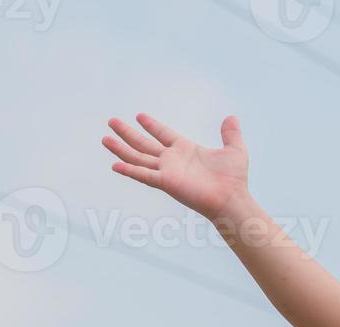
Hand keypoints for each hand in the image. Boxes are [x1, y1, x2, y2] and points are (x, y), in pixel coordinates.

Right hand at [103, 113, 249, 220]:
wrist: (232, 198)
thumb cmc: (234, 179)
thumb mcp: (235, 149)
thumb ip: (231, 134)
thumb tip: (232, 117)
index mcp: (186, 149)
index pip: (164, 134)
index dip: (152, 125)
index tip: (139, 116)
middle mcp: (173, 160)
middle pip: (144, 144)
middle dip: (127, 133)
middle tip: (111, 121)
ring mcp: (168, 172)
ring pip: (138, 158)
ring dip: (121, 149)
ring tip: (104, 138)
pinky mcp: (166, 182)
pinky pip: (144, 175)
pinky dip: (130, 171)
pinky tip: (115, 166)